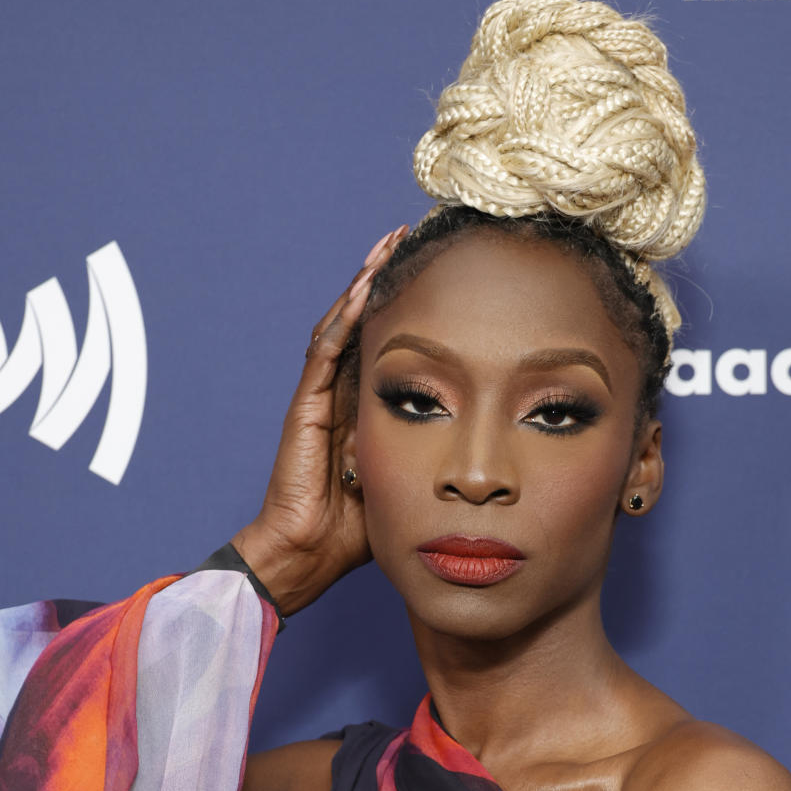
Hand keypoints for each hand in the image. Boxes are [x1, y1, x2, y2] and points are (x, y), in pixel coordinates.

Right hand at [232, 226, 407, 614]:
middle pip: (364, 321)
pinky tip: (365, 287)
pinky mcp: (307, 405)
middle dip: (385, 278)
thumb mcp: (410, 480)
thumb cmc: (357, 528)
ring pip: (343, 323)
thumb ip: (433, 453)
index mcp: (365, 406)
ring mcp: (321, 396)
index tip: (438, 273)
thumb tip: (483, 441)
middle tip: (411, 237)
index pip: (387, 343)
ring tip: (389, 245)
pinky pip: (326, 350)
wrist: (309, 553)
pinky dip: (346, 316)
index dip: (407, 307)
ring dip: (365, 282)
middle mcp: (341, 393)